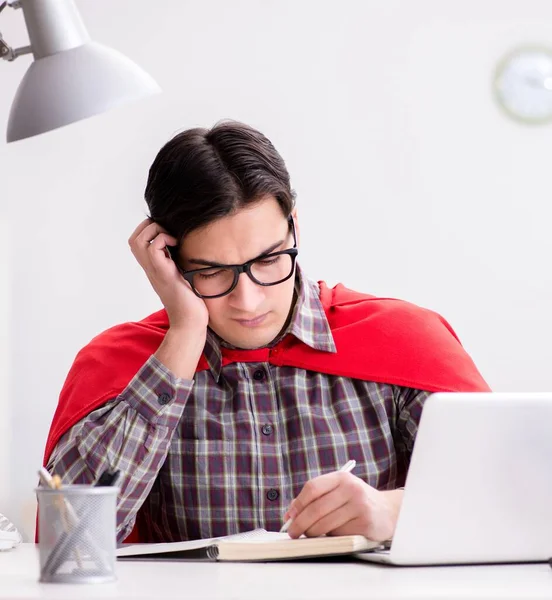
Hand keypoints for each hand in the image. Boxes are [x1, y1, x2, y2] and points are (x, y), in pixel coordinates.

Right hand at [128, 219, 208, 331]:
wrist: (190, 320)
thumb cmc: (190, 301)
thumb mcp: (182, 275)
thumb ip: (178, 262)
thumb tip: (185, 247)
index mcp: (153, 267)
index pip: (137, 242)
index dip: (148, 230)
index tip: (167, 233)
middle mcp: (150, 268)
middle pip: (134, 239)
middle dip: (150, 227)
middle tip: (169, 234)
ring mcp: (155, 271)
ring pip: (138, 240)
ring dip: (155, 231)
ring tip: (172, 239)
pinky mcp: (164, 273)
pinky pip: (153, 249)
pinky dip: (164, 240)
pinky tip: (177, 246)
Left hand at [283, 472, 402, 541]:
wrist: (389, 511)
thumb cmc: (358, 501)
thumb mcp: (340, 491)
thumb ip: (318, 498)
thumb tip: (291, 514)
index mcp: (342, 477)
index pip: (313, 488)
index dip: (298, 503)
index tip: (289, 516)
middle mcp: (351, 489)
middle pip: (316, 508)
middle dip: (300, 523)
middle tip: (292, 532)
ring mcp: (359, 506)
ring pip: (325, 524)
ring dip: (312, 533)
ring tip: (309, 535)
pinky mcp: (365, 523)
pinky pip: (339, 534)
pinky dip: (331, 538)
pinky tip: (332, 535)